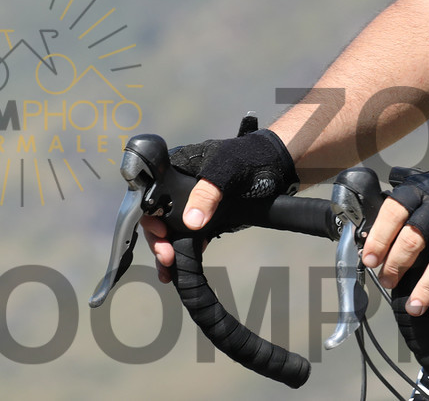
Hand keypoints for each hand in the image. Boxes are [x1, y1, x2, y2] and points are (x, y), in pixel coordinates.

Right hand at [142, 118, 296, 282]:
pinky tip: (178, 269)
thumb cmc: (249, 157)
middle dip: (159, 240)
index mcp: (178, 169)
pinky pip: (191, 237)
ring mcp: (195, 205)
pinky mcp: (209, 219)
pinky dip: (184, 253)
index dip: (151, 217)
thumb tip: (191, 222)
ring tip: (168, 270)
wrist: (277, 165)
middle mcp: (182, 189)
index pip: (153, 195)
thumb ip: (207, 193)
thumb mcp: (226, 169)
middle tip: (166, 257)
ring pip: (172, 230)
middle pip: (159, 217)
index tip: (160, 234)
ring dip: (167, 251)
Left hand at [361, 152, 428, 315]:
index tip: (369, 260)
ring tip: (413, 307)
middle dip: (396, 266)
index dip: (379, 239)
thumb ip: (402, 212)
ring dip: (425, 289)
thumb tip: (374, 243)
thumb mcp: (424, 187)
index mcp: (421, 194)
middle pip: (414, 240)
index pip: (394, 215)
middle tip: (387, 282)